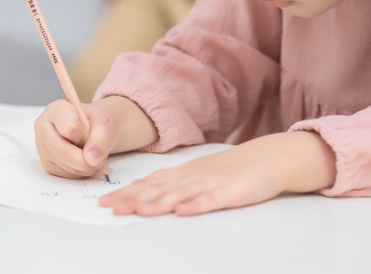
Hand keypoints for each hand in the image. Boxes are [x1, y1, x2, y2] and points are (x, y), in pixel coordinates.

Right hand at [34, 96, 156, 178]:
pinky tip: (85, 160)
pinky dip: (82, 172)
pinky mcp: (48, 165)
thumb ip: (101, 139)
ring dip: (87, 167)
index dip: (85, 135)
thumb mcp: (106, 124)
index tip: (91, 133)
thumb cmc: (97, 123)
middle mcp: (43, 129)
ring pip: (66, 167)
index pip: (69, 127)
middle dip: (86, 159)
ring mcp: (43, 148)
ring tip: (93, 154)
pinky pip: (67, 175)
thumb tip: (91, 160)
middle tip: (100, 157)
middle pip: (62, 152)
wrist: (95, 129)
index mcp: (55, 110)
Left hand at [99, 132, 336, 215]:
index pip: (150, 183)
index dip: (127, 192)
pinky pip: (211, 200)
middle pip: (159, 189)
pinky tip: (183, 212)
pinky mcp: (230, 192)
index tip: (104, 201)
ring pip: (180, 194)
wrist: (266, 158)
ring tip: (138, 210)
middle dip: (133, 199)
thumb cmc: (232, 169)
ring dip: (158, 202)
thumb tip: (145, 193)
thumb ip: (175, 183)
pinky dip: (196, 205)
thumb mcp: (199, 173)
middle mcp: (193, 177)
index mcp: (185, 173)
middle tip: (110, 208)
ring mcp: (211, 183)